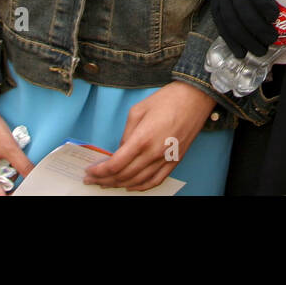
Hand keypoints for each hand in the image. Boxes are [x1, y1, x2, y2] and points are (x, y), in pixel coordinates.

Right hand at [0, 102, 32, 195]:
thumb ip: (22, 164)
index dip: (15, 194)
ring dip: (8, 175)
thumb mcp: (8, 146)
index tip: (28, 189)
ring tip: (15, 161)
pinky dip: (3, 168)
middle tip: (25, 174)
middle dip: (13, 185)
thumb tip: (34, 177)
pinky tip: (9, 158)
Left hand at [84, 82, 215, 190]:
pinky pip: (156, 181)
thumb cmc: (167, 100)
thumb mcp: (138, 110)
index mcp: (142, 138)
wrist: (195, 98)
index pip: (115, 164)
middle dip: (105, 180)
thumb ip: (126, 133)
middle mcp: (154, 153)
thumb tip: (120, 150)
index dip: (99, 171)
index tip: (89, 171)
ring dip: (119, 184)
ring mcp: (166, 159)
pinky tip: (130, 186)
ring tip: (106, 183)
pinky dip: (141, 187)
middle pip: (124, 175)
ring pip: (138, 181)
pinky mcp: (175, 161)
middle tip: (92, 179)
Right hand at [210, 0, 281, 58]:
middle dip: (257, 27)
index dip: (263, 2)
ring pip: (229, 17)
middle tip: (272, 39)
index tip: (275, 17)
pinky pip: (219, 22)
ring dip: (244, 38)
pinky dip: (230, 40)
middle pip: (241, 6)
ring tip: (260, 50)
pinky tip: (240, 52)